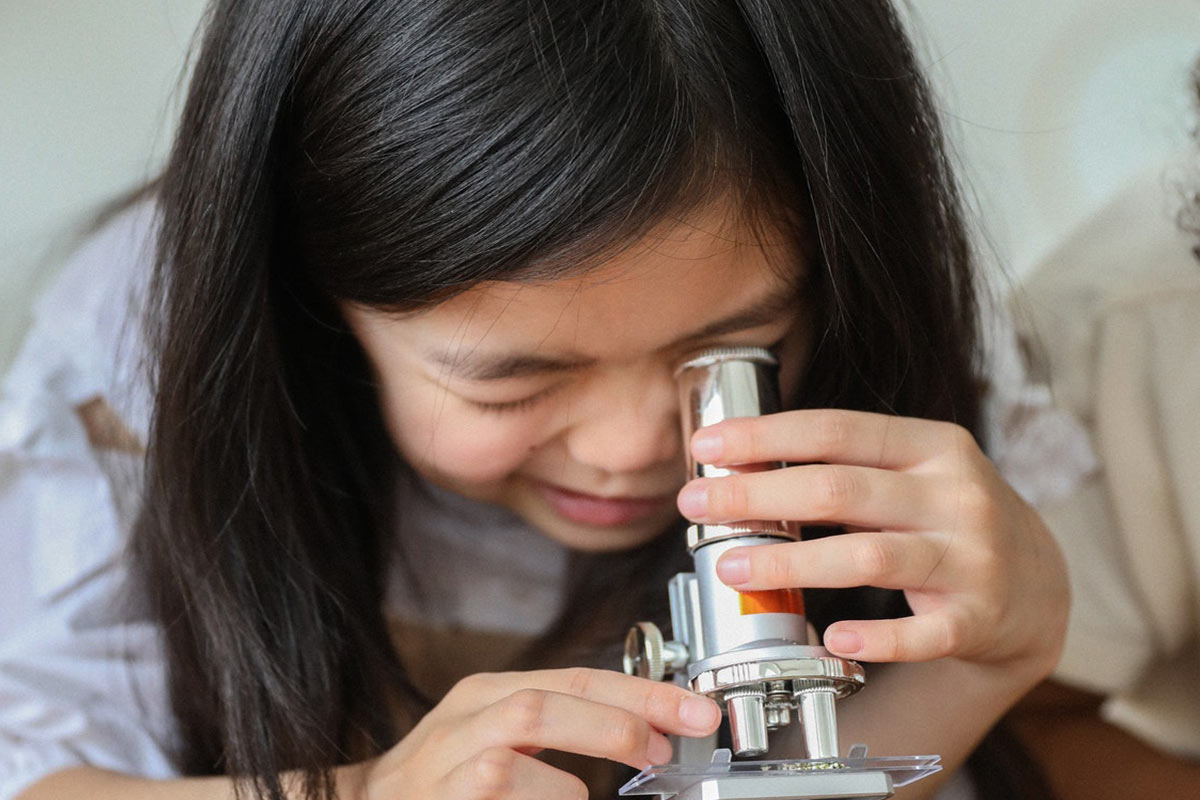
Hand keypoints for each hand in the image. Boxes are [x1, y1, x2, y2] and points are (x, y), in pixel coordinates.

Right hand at [346, 668, 720, 799]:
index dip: (642, 692)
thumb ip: (563, 724)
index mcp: (489, 692)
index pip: (576, 678)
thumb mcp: (501, 735)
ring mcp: (444, 764)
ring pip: (512, 753)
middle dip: (614, 721)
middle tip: (662, 747)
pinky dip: (538, 799)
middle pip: (543, 703)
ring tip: (588, 792)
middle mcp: (464, 719)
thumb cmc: (444, 777)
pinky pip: (493, 794)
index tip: (695, 711)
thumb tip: (647, 728)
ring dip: (567, 775)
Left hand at [675, 409, 1067, 674]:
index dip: (766, 436)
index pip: (836, 429)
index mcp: (933, 446)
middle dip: (757, 495)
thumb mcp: (911, 474)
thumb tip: (740, 467)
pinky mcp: (978, 617)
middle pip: (840, 489)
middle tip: (696, 506)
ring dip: (790, 563)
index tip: (707, 445)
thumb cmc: (949, 520)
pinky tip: (831, 639)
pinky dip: (875, 639)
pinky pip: (922, 634)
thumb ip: (843, 466)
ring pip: (868, 556)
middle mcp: (956, 494)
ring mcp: (972, 557)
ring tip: (731, 569)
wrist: (1040, 587)